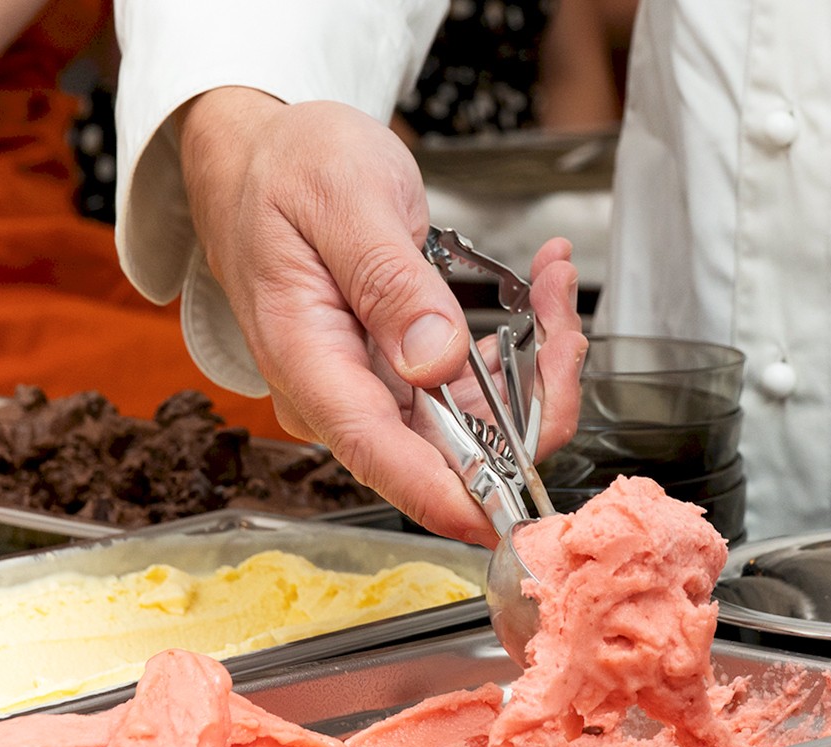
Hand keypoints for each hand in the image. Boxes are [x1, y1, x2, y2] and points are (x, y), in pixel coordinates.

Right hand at [178, 89, 586, 546]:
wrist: (266, 148)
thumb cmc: (287, 166)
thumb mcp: (344, 200)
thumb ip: (389, 281)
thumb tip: (435, 360)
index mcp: (307, 359)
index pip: (377, 454)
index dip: (447, 495)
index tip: (505, 515)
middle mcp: (341, 391)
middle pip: (449, 448)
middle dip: (532, 399)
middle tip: (564, 320)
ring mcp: (375, 388)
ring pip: (479, 422)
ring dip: (537, 365)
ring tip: (554, 281)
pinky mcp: (404, 374)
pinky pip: (477, 388)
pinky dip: (522, 347)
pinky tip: (540, 290)